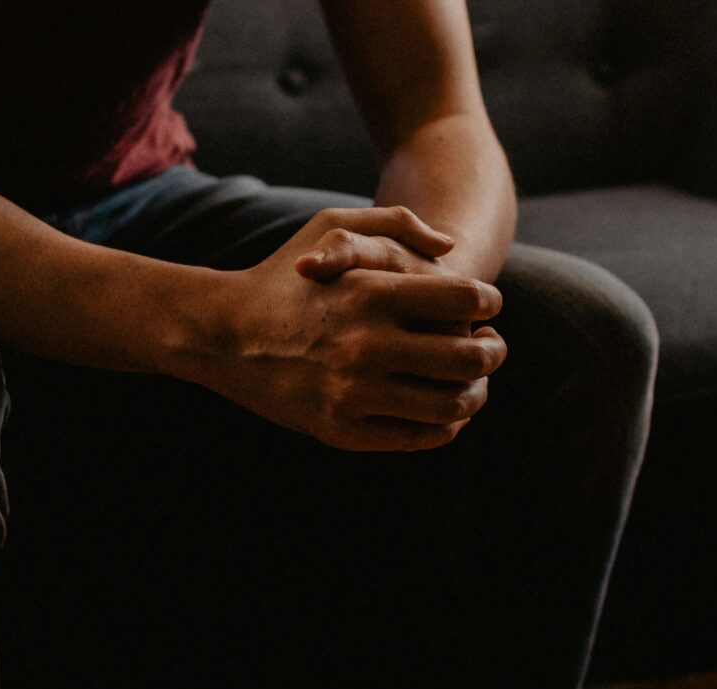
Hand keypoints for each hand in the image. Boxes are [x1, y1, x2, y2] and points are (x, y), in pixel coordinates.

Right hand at [192, 208, 507, 451]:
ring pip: (451, 405)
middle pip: (468, 357)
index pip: (465, 301)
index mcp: (370, 292)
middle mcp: (365, 345)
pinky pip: (418, 437)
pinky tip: (445, 411)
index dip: (489, 303)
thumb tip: (451, 247)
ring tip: (475, 383)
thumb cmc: (284, 274)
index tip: (488, 309)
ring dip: (477, 394)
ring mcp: (353, 394)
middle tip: (493, 347)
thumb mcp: (331, 225)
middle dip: (494, 352)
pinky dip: (445, 427)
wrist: (223, 334)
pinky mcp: (342, 431)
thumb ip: (396, 223)